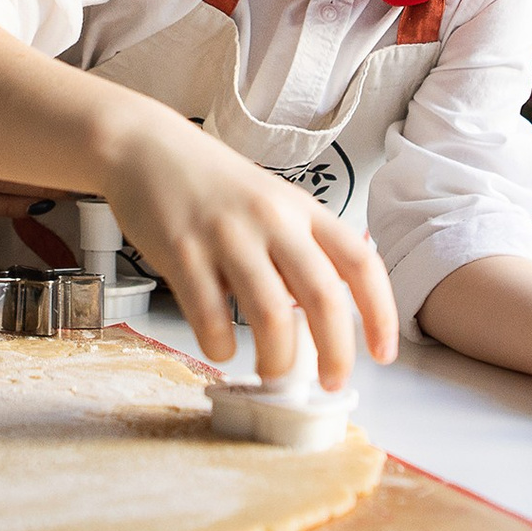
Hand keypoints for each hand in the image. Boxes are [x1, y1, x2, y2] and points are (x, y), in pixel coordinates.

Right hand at [99, 111, 398, 390]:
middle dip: (335, 353)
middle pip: (323, 296)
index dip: (381, 313)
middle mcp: (272, 220)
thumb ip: (298, 251)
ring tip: (271, 374)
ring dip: (276, 359)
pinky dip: (220, 346)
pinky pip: (210, 317)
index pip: (360, 262)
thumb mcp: (272, 203)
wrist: (147, 147)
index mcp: (302, 209)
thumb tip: (321, 319)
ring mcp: (227, 235)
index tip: (384, 353)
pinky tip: (221, 347)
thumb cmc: (213, 184)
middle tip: (330, 383)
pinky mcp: (182, 252)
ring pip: (271, 314)